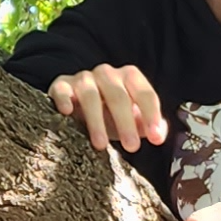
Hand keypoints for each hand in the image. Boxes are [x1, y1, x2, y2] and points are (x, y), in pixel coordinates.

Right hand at [48, 62, 167, 152]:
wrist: (76, 103)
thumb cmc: (110, 113)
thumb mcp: (131, 119)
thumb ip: (148, 125)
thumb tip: (160, 133)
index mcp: (129, 77)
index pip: (145, 94)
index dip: (152, 115)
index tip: (156, 138)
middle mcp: (107, 73)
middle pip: (119, 96)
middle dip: (126, 122)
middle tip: (132, 147)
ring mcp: (83, 78)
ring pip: (91, 95)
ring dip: (96, 121)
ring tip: (101, 145)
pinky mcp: (61, 86)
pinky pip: (62, 90)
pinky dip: (65, 99)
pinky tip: (68, 113)